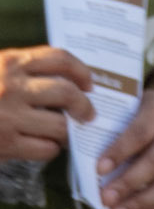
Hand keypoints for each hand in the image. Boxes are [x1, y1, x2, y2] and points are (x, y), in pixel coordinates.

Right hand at [0, 46, 93, 162]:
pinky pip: (45, 148)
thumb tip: (64, 78)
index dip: (81, 70)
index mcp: (11, 61)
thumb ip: (22, 69)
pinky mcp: (5, 144)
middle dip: (84, 105)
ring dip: (68, 131)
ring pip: (59, 124)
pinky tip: (48, 148)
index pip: (59, 58)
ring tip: (67, 134)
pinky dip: (52, 149)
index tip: (90, 82)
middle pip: (66, 92)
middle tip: (88, 113)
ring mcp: (10, 116)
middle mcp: (13, 86)